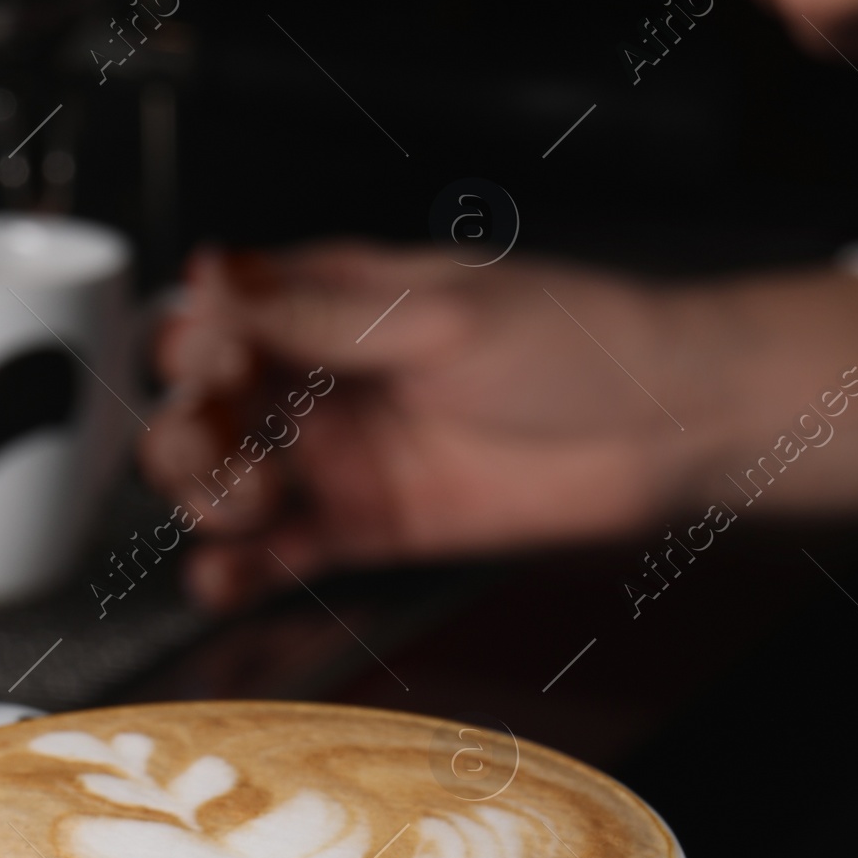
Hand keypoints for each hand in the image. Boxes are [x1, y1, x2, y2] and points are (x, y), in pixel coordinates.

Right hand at [141, 244, 857, 608]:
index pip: (215, 317)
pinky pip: (283, 554)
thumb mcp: (443, 316)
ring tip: (250, 509)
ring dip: (209, 498)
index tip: (215, 370)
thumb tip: (211, 280)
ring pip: (227, 481)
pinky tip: (224, 578)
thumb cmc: (578, 340)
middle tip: (229, 455)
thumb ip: (319, 315)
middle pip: (202, 406)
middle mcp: (325, 376)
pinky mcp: (371, 527)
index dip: (192, 347)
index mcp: (333, 298)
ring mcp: (344, 454)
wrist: (669, 427)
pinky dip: (240, 570)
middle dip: (188, 434)